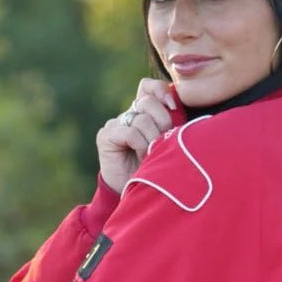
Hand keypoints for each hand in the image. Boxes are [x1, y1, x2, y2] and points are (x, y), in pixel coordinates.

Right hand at [96, 78, 176, 193]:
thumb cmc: (158, 169)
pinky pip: (131, 133)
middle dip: (163, 122)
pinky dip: (141, 146)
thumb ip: (172, 121)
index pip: (147, 87)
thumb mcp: (170, 141)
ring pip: (141, 119)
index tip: (174, 106)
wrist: (136, 194)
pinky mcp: (106, 136)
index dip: (161, 91)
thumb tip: (175, 100)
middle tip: (163, 142)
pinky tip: (142, 159)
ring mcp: (114, 124)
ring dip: (152, 140)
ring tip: (152, 156)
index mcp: (143, 113)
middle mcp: (127, 115)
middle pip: (148, 102)